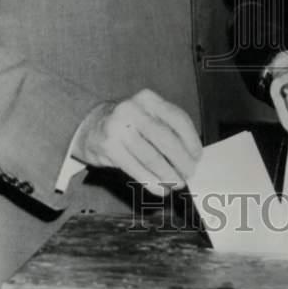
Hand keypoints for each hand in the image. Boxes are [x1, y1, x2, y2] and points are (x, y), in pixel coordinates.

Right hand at [73, 89, 201, 195]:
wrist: (89, 127)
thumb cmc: (128, 124)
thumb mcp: (147, 115)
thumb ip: (167, 129)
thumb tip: (192, 155)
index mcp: (148, 99)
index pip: (177, 118)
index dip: (191, 140)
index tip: (198, 156)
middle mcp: (132, 109)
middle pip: (165, 138)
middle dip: (181, 159)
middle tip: (190, 173)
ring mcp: (118, 127)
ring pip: (150, 156)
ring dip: (167, 174)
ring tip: (177, 184)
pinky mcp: (108, 147)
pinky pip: (135, 169)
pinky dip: (151, 181)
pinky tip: (160, 189)